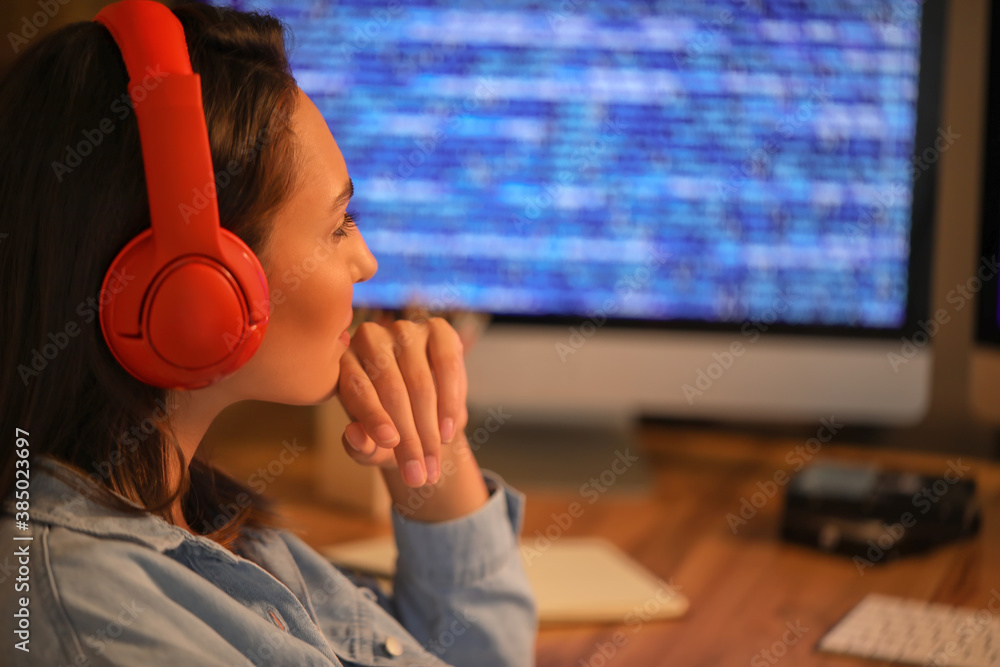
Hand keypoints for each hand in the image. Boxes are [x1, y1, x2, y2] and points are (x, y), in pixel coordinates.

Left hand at [335, 317, 469, 487]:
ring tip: (434, 462)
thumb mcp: (370, 443)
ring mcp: (405, 330)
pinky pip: (448, 364)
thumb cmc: (387, 427)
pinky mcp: (438, 329)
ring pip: (420, 381)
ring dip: (430, 427)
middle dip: (409, 437)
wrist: (422, 411)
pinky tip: (449, 431)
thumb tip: (354, 435)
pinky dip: (450, 401)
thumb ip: (359, 445)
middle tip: (418, 474)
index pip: (357, 388)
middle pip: (391, 388)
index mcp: (343, 362)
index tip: (389, 444)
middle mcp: (370, 337)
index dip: (373, 417)